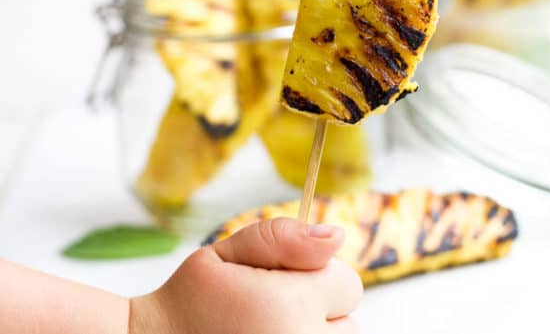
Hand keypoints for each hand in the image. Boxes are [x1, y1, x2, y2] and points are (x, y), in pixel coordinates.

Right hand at [130, 218, 362, 333]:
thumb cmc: (191, 301)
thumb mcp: (230, 252)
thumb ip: (284, 237)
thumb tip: (336, 236)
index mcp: (289, 308)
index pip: (346, 282)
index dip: (314, 275)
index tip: (278, 283)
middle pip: (349, 321)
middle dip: (320, 310)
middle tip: (272, 312)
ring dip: (315, 333)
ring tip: (271, 332)